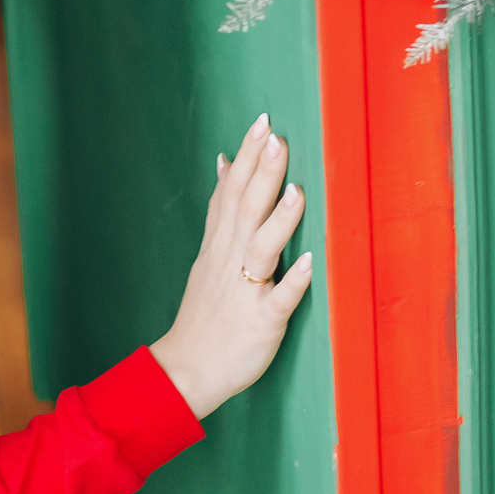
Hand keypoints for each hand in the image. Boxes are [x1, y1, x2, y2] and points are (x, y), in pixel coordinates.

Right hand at [147, 113, 312, 420]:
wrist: (186, 370)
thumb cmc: (205, 312)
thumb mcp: (207, 253)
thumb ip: (221, 210)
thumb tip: (225, 162)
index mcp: (219, 245)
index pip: (230, 192)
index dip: (246, 158)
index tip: (261, 123)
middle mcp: (229, 261)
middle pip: (244, 210)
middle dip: (261, 172)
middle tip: (275, 136)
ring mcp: (245, 291)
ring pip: (260, 249)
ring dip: (278, 220)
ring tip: (295, 191)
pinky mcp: (261, 322)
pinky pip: (277, 300)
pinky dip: (291, 281)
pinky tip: (308, 263)